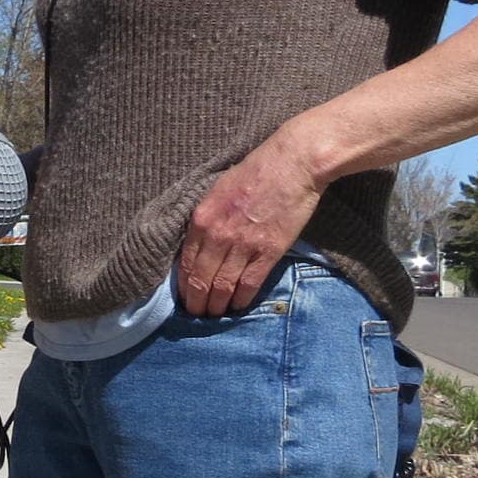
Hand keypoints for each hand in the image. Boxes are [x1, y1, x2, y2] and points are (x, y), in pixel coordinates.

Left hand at [178, 127, 326, 315]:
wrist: (293, 163)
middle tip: (198, 314)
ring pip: (223, 287)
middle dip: (197, 303)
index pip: (185, 264)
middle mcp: (218, 235)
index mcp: (201, 219)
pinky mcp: (269, 250)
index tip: (185, 298)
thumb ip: (205, 218)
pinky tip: (238, 306)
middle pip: (201, 281)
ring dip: (218, 306)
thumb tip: (196, 244)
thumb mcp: (217, 190)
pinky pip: (250, 284)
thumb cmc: (255, 171)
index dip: (183, 287)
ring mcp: (243, 245)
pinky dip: (242, 300)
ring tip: (216, 315)